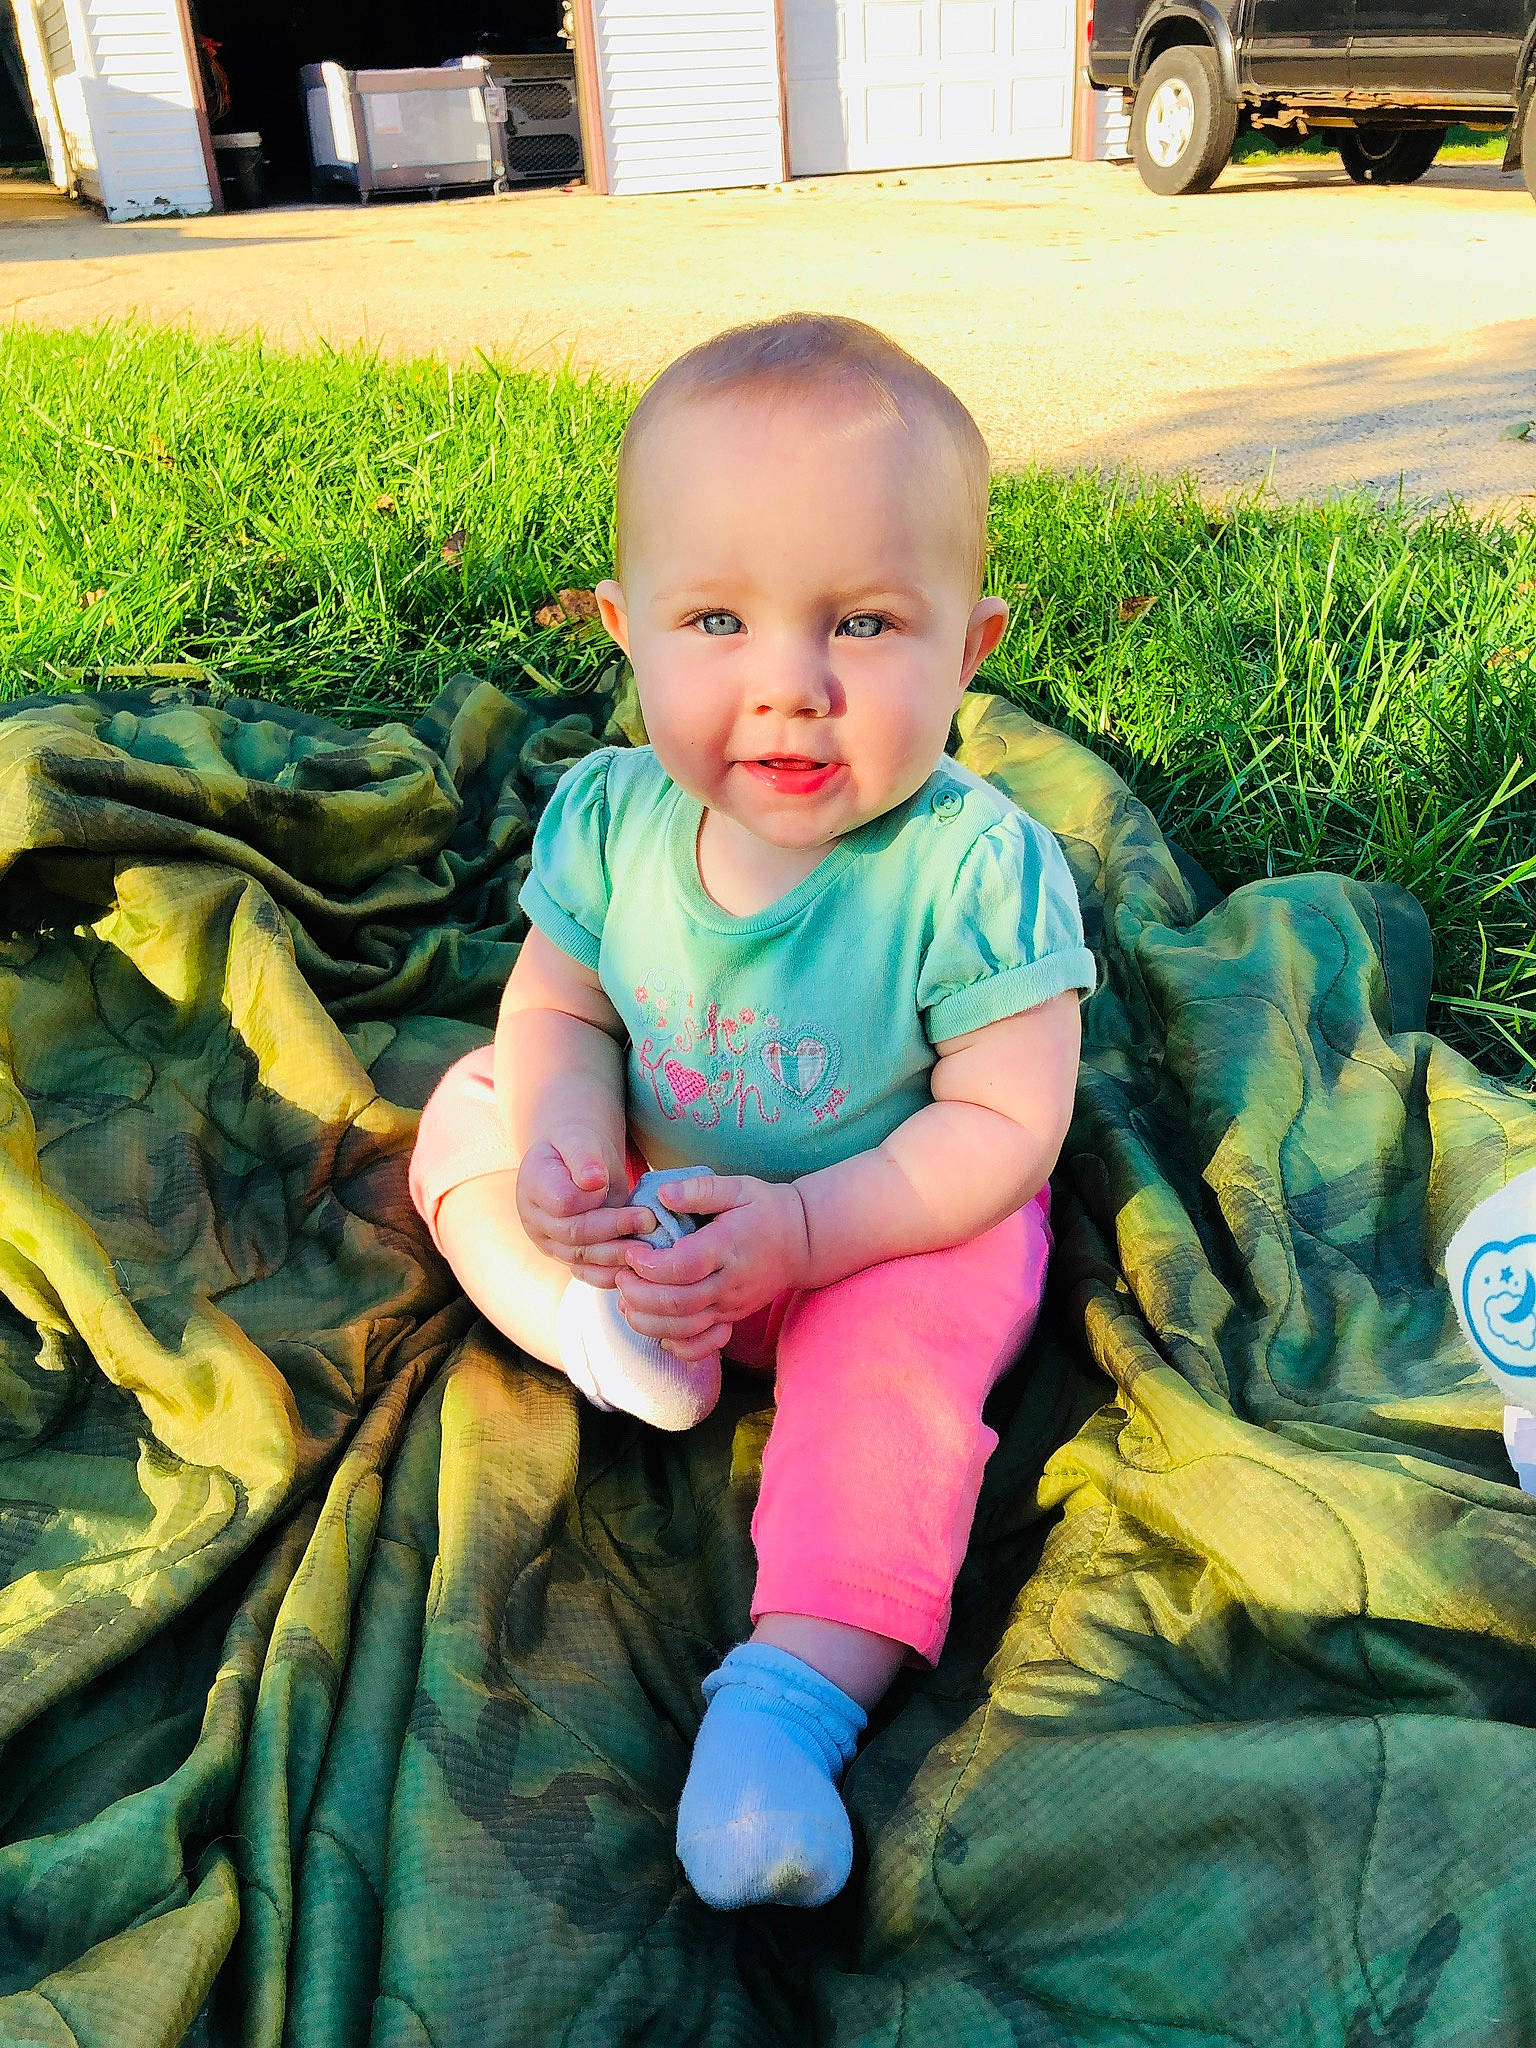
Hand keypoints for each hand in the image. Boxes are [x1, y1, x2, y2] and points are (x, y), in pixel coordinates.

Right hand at [516, 1134, 655, 1285]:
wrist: (573, 1161)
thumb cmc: (578, 1146)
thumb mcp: (579, 1139)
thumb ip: (584, 1157)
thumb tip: (593, 1181)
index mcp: (534, 1185)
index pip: (563, 1203)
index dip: (591, 1198)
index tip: (612, 1185)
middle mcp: (536, 1220)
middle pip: (574, 1234)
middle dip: (613, 1228)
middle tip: (648, 1220)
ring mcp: (550, 1243)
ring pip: (581, 1258)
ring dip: (616, 1256)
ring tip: (647, 1248)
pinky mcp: (568, 1258)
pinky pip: (587, 1273)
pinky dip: (611, 1274)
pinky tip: (635, 1268)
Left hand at [615, 1173, 811, 1360]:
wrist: (802, 1241)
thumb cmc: (764, 1209)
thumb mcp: (738, 1188)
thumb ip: (700, 1190)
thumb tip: (662, 1195)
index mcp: (728, 1247)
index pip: (683, 1266)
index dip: (650, 1265)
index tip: (632, 1252)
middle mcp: (729, 1283)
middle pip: (678, 1304)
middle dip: (639, 1295)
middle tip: (621, 1277)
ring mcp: (731, 1305)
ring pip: (684, 1329)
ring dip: (648, 1322)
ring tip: (627, 1301)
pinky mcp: (731, 1318)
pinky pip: (703, 1345)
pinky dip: (676, 1345)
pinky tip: (657, 1329)